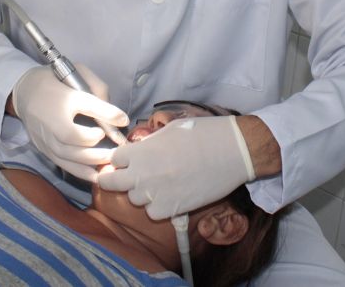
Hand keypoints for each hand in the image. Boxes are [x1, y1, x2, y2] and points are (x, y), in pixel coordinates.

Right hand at [12, 64, 128, 181]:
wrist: (25, 91)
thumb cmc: (57, 81)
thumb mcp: (78, 73)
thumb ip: (98, 89)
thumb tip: (117, 116)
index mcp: (63, 95)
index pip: (87, 104)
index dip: (107, 113)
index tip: (123, 120)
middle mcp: (53, 118)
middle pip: (75, 137)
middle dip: (99, 146)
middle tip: (117, 150)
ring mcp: (46, 135)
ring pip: (68, 154)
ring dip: (92, 161)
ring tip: (110, 162)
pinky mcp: (43, 147)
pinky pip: (62, 163)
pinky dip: (80, 171)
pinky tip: (96, 175)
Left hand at [97, 115, 255, 219]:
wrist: (233, 150)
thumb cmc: (203, 134)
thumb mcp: (168, 131)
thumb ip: (148, 144)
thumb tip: (138, 151)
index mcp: (140, 151)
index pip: (113, 159)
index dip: (120, 160)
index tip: (126, 161)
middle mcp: (142, 174)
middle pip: (111, 183)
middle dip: (115, 179)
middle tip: (128, 176)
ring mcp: (156, 193)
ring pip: (134, 199)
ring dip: (142, 192)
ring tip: (160, 183)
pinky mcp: (172, 209)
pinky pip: (153, 213)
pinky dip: (158, 207)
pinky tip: (170, 196)